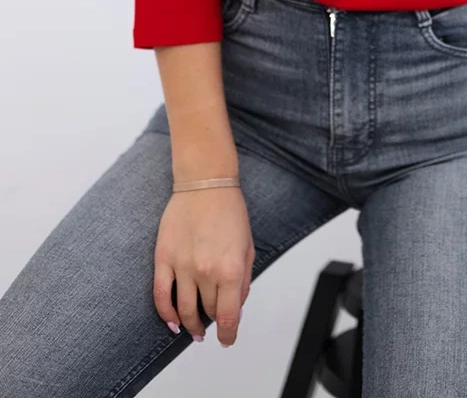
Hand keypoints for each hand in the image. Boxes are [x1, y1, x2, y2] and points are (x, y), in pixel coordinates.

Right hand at [153, 185, 255, 347]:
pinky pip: (161, 295)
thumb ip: (243, 282)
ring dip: (190, 325)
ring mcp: (182, 266)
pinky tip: (173, 322)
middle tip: (215, 321)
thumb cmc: (230, 212)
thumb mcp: (248, 248)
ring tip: (194, 331)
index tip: (227, 340)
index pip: (228, 316)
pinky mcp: (163, 258)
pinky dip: (166, 314)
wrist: (206, 183)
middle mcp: (206, 271)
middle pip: (208, 311)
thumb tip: (235, 309)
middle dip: (214, 319)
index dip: (228, 335)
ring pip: (184, 310)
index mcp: (231, 269)